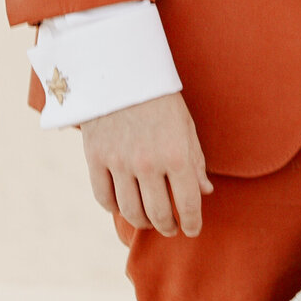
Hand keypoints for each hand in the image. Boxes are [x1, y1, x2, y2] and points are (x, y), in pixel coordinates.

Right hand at [81, 94, 212, 236]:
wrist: (119, 71)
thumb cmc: (160, 100)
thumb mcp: (186, 127)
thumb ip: (195, 162)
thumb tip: (205, 192)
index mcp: (176, 155)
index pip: (188, 204)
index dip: (192, 223)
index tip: (192, 230)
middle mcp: (148, 163)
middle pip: (159, 214)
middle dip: (168, 227)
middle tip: (171, 228)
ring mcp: (119, 162)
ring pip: (131, 211)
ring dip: (143, 222)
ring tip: (150, 221)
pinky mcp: (95, 158)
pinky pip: (104, 197)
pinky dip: (115, 208)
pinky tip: (124, 206)